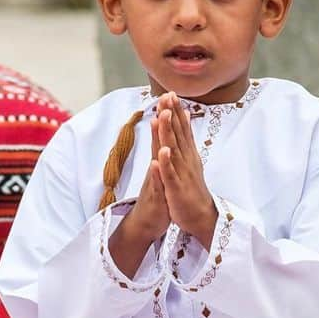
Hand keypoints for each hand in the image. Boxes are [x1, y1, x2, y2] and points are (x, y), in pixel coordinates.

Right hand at [124, 109, 170, 242]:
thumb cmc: (158, 197)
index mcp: (162, 161)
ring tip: (157, 119)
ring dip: (156, 139)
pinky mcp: (154, 195)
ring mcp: (154, 179)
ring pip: (155, 157)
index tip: (171, 95)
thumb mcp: (164, 173)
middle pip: (158, 139)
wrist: (147, 222)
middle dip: (161, 118)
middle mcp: (156, 166)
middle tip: (163, 97)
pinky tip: (155, 161)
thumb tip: (167, 138)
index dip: (169, 116)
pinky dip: (155, 172)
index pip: (166, 134)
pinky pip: (155, 182)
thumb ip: (165, 155)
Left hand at [156, 92, 217, 245]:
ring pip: (174, 150)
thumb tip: (184, 119)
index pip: (182, 129)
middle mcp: (186, 160)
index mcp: (188, 154)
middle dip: (172, 114)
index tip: (171, 93)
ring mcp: (182, 173)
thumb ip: (185, 141)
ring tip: (162, 115)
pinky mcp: (176, 188)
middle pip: (178, 134)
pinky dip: (165, 163)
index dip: (176, 111)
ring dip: (168, 132)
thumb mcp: (188, 162)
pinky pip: (170, 175)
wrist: (200, 216)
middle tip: (169, 95)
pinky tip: (161, 152)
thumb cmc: (191, 189)